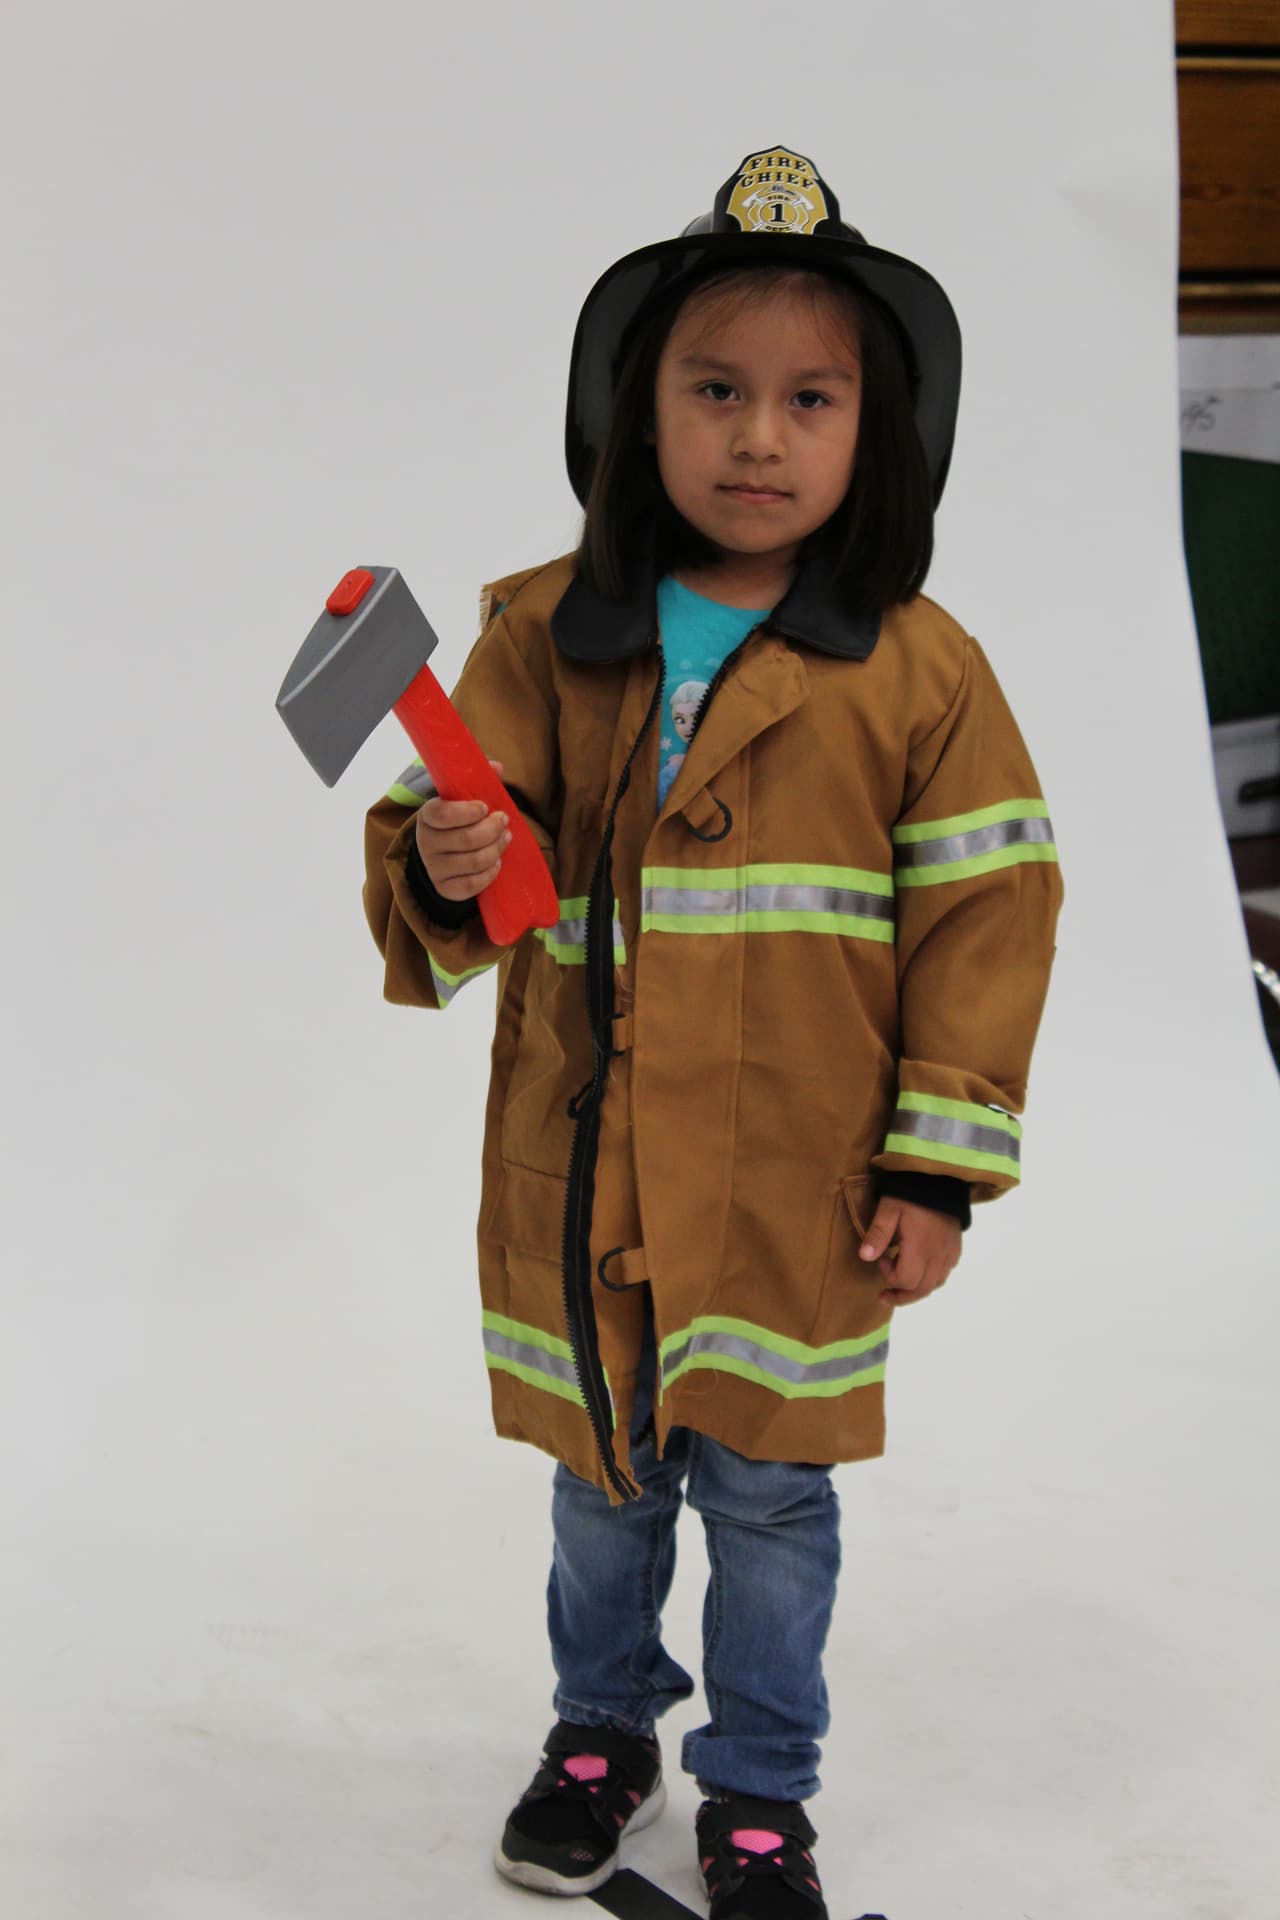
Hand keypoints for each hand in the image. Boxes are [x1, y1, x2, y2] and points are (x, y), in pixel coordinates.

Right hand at [415, 758, 511, 900]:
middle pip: (467, 840)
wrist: (442, 854)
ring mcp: (434, 868)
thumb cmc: (458, 819)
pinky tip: (497, 862)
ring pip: (474, 862)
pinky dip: (490, 873)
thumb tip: (497, 767)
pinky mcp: (445, 888)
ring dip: (496, 849)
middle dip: (493, 830)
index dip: (469, 811)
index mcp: (427, 816)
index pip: (444, 814)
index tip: (485, 807)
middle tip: (503, 820)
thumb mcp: (463, 797)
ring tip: (505, 838)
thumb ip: (478, 779)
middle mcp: (426, 843)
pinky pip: (472, 885)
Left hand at [858, 1197, 962, 1306]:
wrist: (940, 1180)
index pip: (906, 1280)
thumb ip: (878, 1234)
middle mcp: (938, 1256)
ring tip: (900, 1287)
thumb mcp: (888, 1210)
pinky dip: (930, 1279)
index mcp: (920, 1249)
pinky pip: (944, 1273)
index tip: (881, 1260)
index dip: (890, 1277)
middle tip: (883, 1296)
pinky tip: (920, 1271)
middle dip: (901, 1295)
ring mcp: (949, 1254)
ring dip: (916, 1289)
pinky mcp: (955, 1249)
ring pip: (934, 1284)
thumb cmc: (910, 1195)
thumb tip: (864, 1257)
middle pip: (921, 1289)